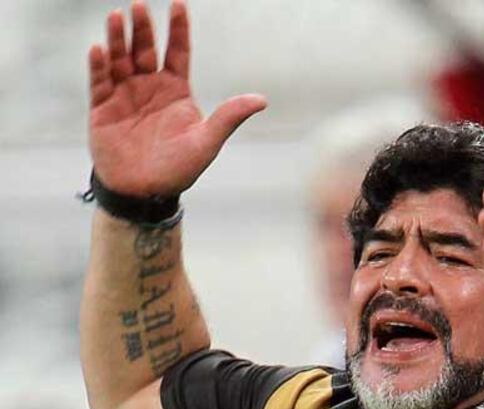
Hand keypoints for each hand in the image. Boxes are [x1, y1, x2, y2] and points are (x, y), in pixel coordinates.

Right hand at [88, 0, 265, 196]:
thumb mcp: (207, 141)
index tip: (179, 3)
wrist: (146, 193)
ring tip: (118, 17)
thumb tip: (262, 100)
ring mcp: (125, 95)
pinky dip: (98, 66)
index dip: (178, 28)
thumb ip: (230, 117)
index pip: (177, 51)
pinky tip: (99, 49)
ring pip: (120, 59)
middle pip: (146, 49)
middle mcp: (149, 88)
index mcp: (176, 91)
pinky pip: (99, 82)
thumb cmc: (179, 169)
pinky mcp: (102, 108)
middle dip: (144, 28)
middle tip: (139, 5)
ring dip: (118, 39)